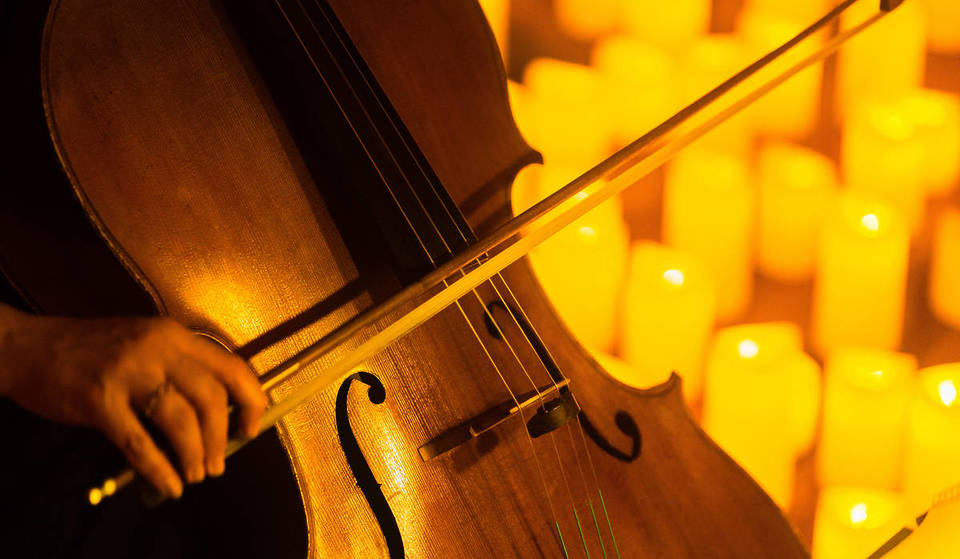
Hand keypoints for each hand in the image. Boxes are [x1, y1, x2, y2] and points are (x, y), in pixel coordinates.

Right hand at [0, 305, 266, 497]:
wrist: (30, 347)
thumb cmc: (93, 350)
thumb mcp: (146, 345)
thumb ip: (180, 371)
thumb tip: (217, 418)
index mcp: (175, 336)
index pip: (232, 367)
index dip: (250, 401)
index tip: (251, 428)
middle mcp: (158, 350)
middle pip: (210, 398)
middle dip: (221, 438)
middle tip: (219, 464)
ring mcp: (128, 374)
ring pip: (180, 421)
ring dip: (194, 455)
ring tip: (196, 475)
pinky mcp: (99, 401)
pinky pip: (139, 443)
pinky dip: (160, 470)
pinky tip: (170, 486)